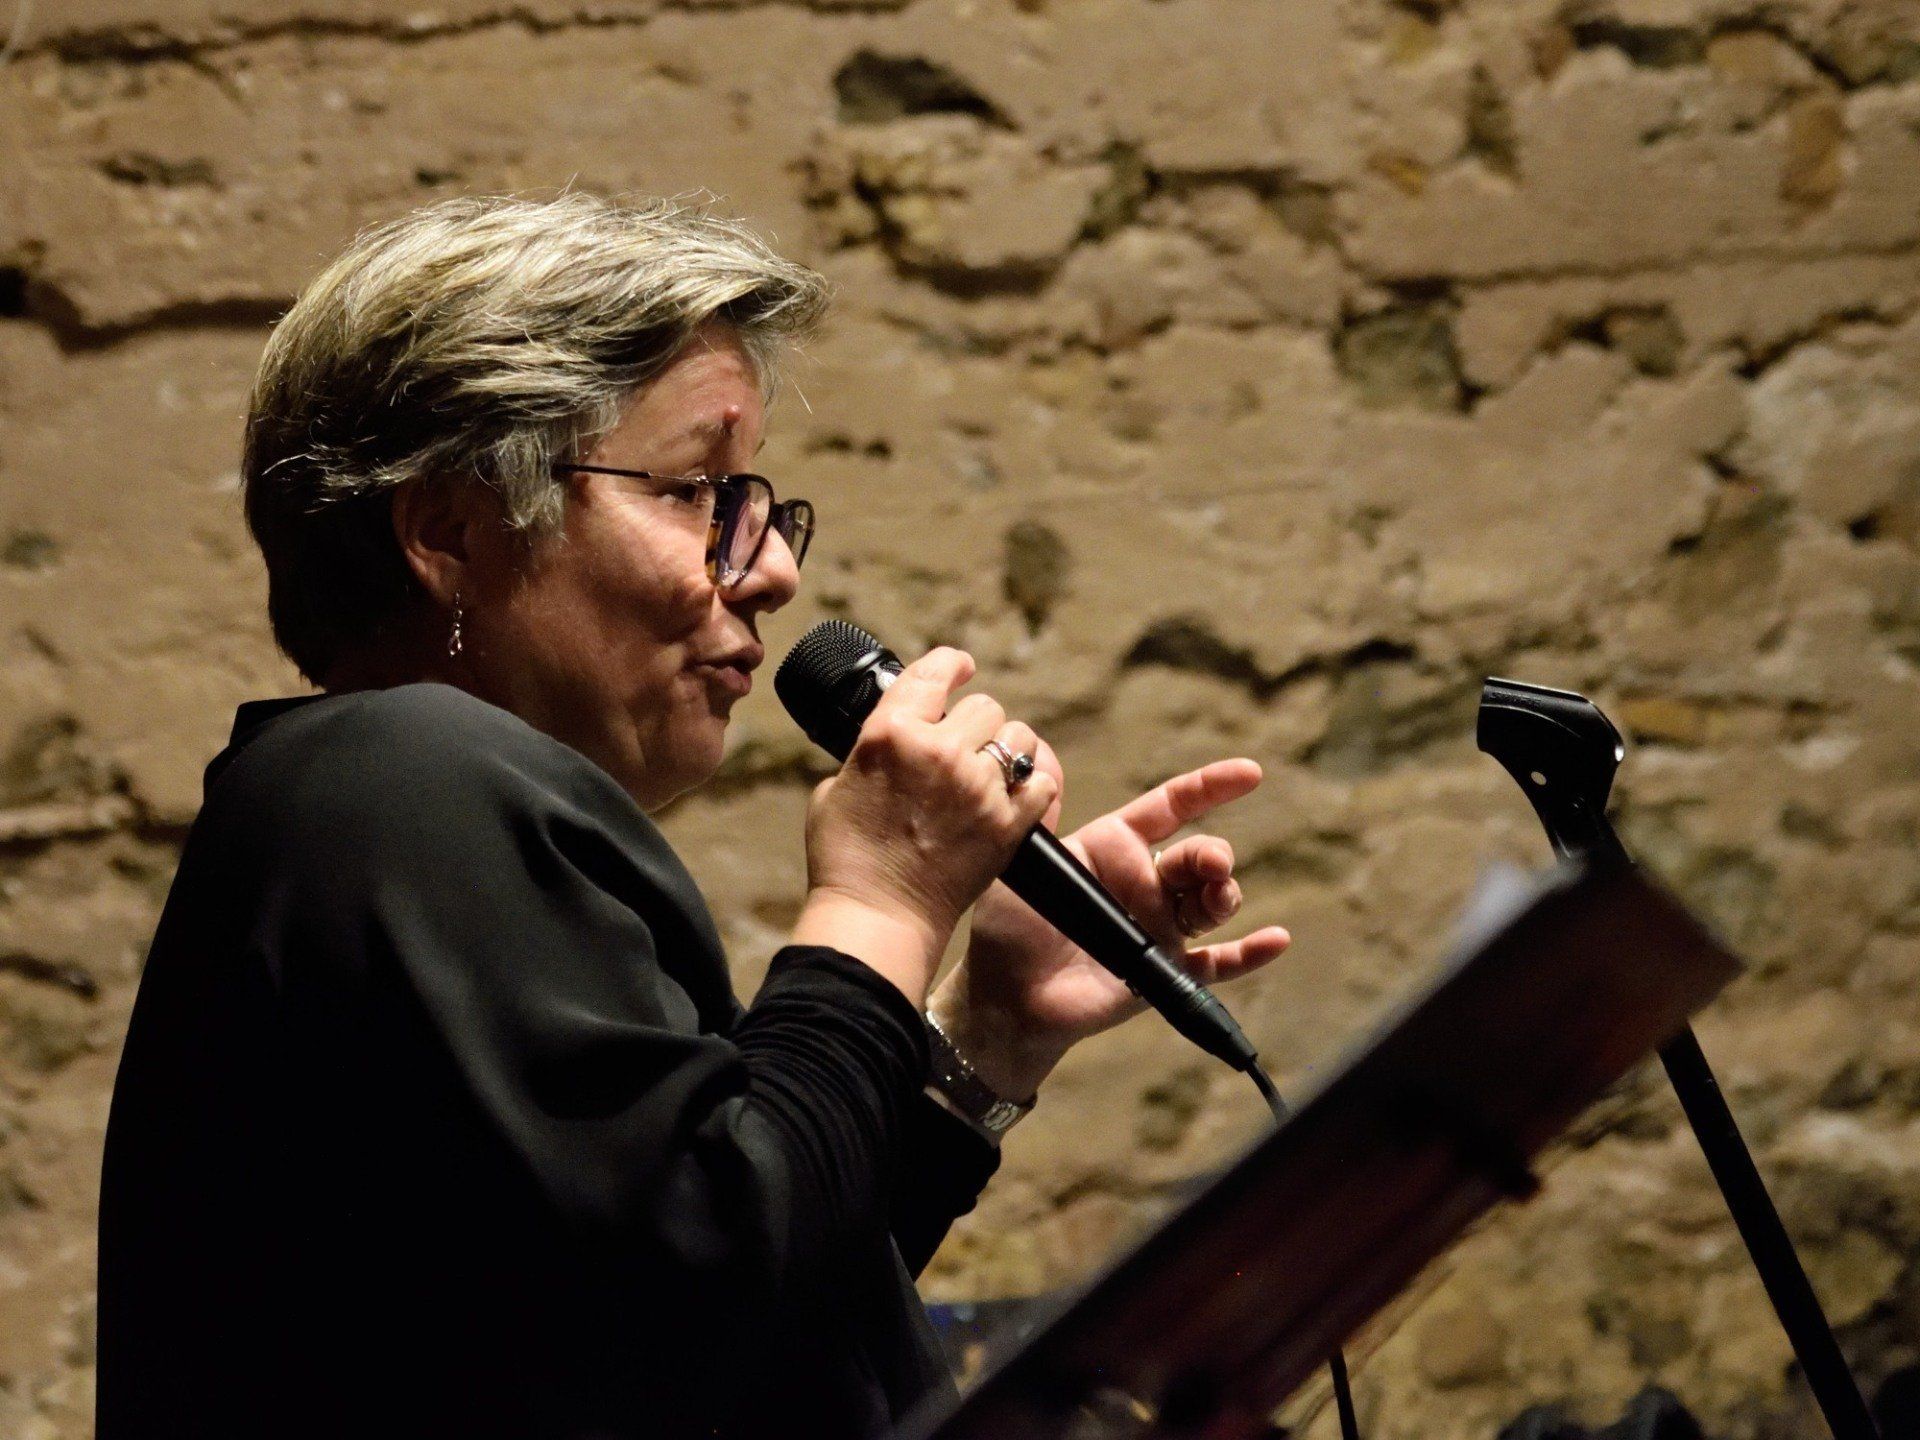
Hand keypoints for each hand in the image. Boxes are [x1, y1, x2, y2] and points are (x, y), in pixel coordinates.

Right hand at [793, 648, 1057, 1005]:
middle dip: (976, 723)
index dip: (953, 664)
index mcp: (891, 733)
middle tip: (965, 745)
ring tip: (992, 771)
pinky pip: (1041, 782)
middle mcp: (939, 752)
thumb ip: (869, 755)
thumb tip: (890, 746)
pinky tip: (1015, 796)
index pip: (933, 672)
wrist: (877, 916)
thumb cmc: (845, 858)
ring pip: (1018, 738)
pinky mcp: (1008, 824)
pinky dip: (1032, 787)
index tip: (963, 667)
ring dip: (1007, 750)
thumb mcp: (835, 788)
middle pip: (984, 707)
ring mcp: (979, 787)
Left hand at [930, 757, 1290, 1100]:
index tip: (1249, 774)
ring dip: (1225, 895)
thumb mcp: (1020, 867)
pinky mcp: (1164, 974)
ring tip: (1219, 896)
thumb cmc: (1008, 929)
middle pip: (1195, 859)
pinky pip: (1216, 964)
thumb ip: (1038, 823)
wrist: (1005, 998)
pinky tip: (1277, 939)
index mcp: (1113, 849)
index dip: (1208, 789)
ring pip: (1210, 904)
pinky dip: (1250, 954)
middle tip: (1210, 863)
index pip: (1170, 808)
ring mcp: (1158, 929)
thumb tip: (1039, 772)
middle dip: (1212, 855)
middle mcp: (1143, 885)